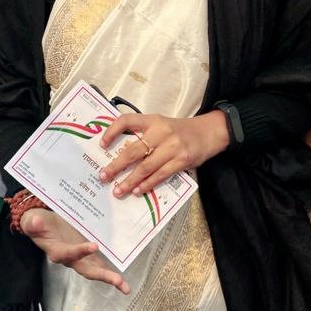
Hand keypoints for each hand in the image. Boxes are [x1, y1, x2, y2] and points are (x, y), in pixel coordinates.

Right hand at [21, 207, 129, 293]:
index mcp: (57, 250)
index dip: (80, 251)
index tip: (94, 246)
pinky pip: (100, 262)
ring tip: (125, 287)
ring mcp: (80, 257)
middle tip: (117, 281)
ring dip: (110, 278)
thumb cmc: (37, 222)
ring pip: (96, 269)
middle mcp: (70, 258)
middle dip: (102, 275)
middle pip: (86, 269)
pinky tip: (123, 279)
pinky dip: (111, 270)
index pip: (68, 254)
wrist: (42, 223)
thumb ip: (34, 223)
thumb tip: (35, 222)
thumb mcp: (32, 220)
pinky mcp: (87, 252)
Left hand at [98, 111, 229, 198]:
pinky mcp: (181, 160)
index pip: (128, 120)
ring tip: (118, 190)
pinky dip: (147, 184)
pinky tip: (138, 191)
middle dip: (116, 166)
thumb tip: (122, 156)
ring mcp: (172, 147)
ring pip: (145, 167)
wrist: (208, 132)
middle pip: (133, 150)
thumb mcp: (161, 125)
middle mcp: (161, 131)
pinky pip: (160, 175)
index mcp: (153, 120)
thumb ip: (145, 135)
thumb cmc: (180, 131)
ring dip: (130, 181)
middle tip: (103, 176)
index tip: (101, 144)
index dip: (113, 131)